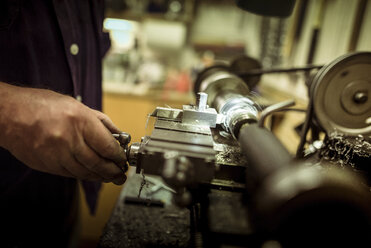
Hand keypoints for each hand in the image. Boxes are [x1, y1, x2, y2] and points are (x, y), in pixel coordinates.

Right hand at [0, 83, 126, 184]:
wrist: (8, 115)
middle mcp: (68, 139)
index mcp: (79, 120)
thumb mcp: (75, 105)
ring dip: (100, 176)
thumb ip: (99, 121)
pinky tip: (91, 174)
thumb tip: (117, 134)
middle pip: (98, 163)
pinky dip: (83, 175)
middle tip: (120, 174)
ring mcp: (56, 154)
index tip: (123, 159)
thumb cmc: (41, 105)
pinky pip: (70, 174)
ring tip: (110, 177)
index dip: (118, 156)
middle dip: (113, 171)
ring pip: (85, 172)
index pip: (107, 145)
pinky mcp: (46, 165)